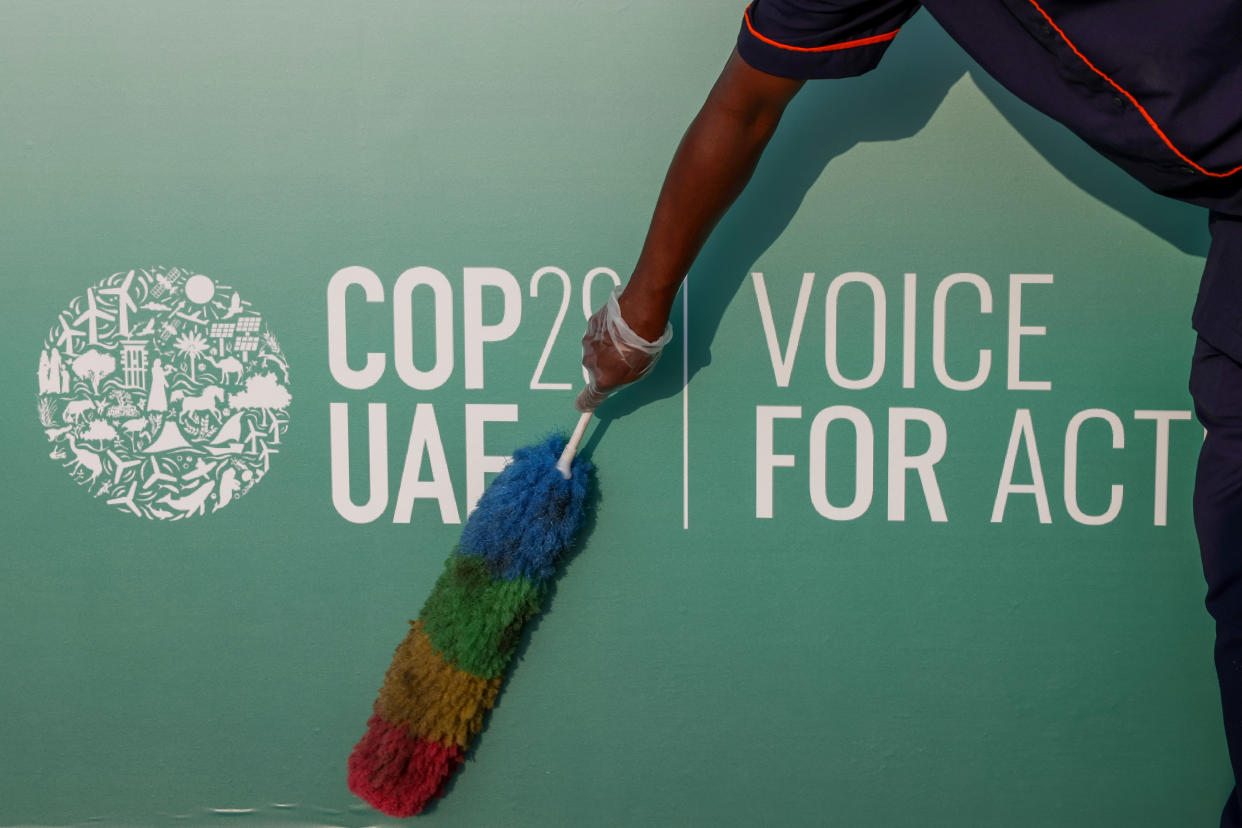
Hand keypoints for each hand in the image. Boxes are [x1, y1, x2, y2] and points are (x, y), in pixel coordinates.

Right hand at [575, 287, 672, 412]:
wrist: (640, 315)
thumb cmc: (644, 347)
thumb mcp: (639, 373)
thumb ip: (622, 379)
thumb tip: (616, 379)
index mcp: (603, 380)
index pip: (589, 398)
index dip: (585, 403)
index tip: (581, 406)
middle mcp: (591, 363)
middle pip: (595, 369)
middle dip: (606, 365)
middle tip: (624, 357)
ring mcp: (588, 343)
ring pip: (596, 350)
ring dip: (607, 346)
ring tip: (625, 338)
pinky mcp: (590, 325)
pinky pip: (597, 333)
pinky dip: (606, 332)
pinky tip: (620, 326)